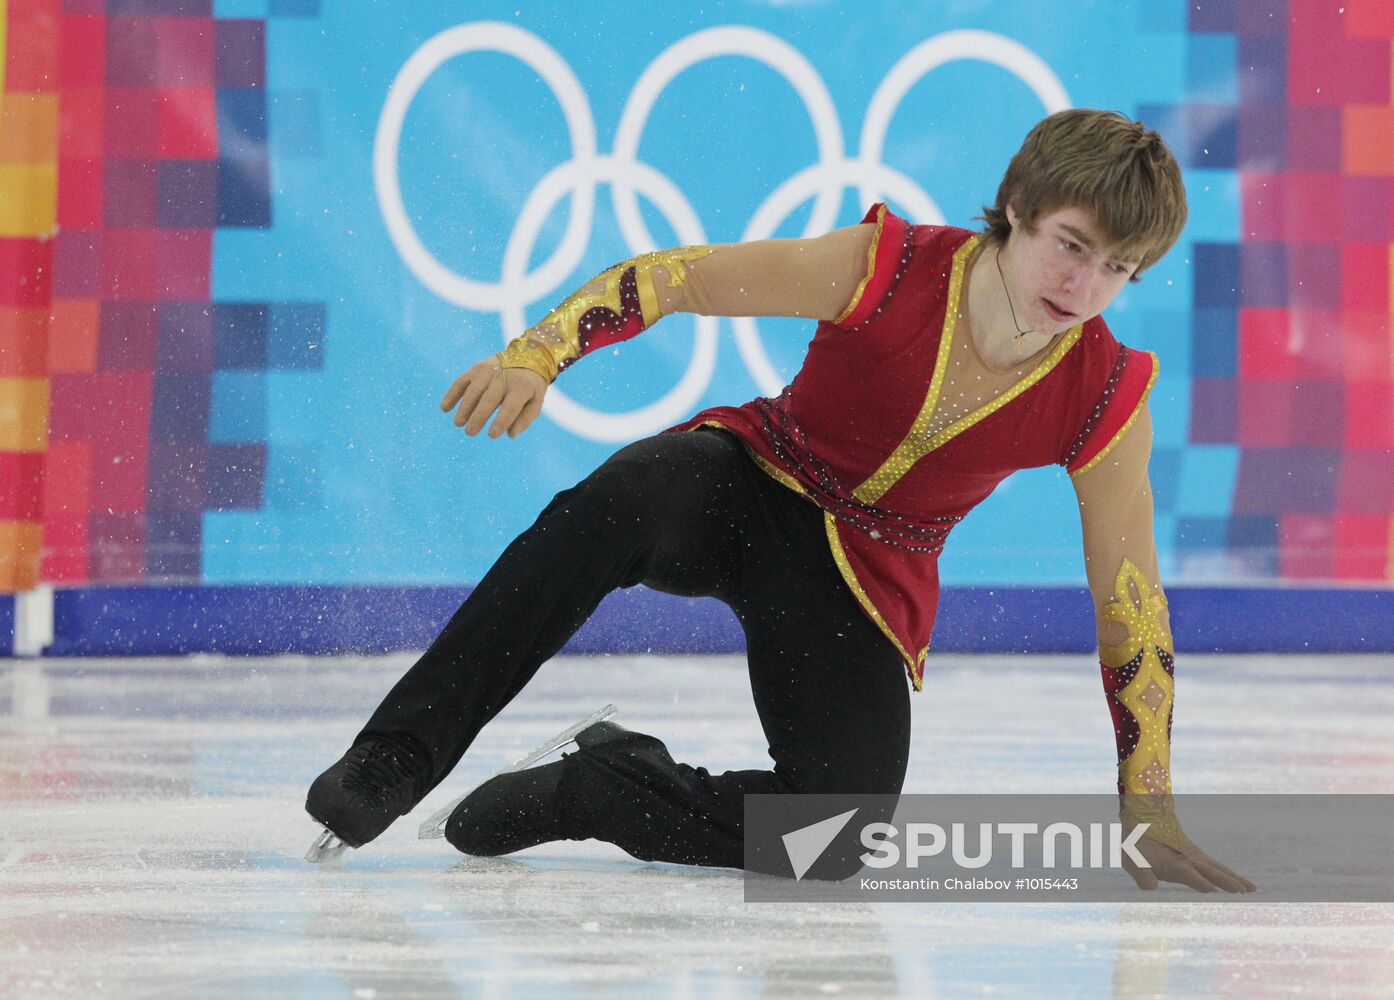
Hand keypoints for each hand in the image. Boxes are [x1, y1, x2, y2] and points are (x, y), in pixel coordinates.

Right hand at [440, 356, 547, 438]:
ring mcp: (489, 371)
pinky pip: (462, 381)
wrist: (527, 355)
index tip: (492, 435)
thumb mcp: (536, 401)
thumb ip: (525, 419)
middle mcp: (504, 378)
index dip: (501, 421)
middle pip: (489, 399)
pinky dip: (452, 394)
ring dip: (464, 407)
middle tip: (470, 432)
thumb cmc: (530, 386)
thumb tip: (510, 435)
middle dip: (478, 416)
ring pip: (473, 390)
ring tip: (458, 423)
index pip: (510, 407)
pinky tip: (445, 408)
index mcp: (522, 388)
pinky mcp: (477, 368)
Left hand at [1123, 835, 1256, 893]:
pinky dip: (1230, 873)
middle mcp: (1188, 859)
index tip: (1213, 891)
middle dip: (1226, 882)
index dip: (1199, 882)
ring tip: (1252, 890)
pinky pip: (1216, 866)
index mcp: (1173, 863)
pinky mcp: (1197, 856)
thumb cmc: (1135, 844)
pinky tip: (1242, 882)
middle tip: (1244, 893)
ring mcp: (1195, 857)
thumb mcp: (1132, 859)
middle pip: (1210, 871)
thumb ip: (1142, 875)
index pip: (1189, 874)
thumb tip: (1151, 889)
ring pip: (1218, 869)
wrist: (1141, 819)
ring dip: (1234, 878)